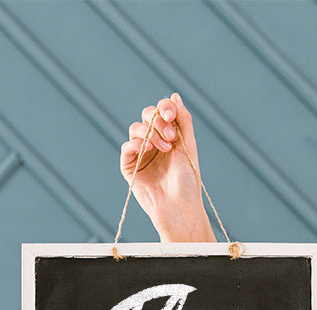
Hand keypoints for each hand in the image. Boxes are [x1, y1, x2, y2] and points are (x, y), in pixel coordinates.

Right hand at [119, 93, 214, 241]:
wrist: (179, 207)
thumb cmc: (188, 182)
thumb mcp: (189, 147)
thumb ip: (183, 121)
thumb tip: (175, 95)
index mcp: (170, 137)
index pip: (162, 112)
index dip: (164, 108)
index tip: (170, 114)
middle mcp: (155, 143)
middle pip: (146, 115)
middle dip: (157, 120)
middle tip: (169, 135)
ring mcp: (141, 154)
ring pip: (135, 129)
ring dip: (149, 133)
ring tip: (164, 147)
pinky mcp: (129, 166)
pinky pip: (127, 147)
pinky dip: (136, 144)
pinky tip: (148, 150)